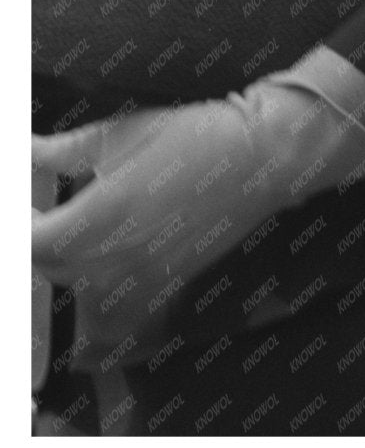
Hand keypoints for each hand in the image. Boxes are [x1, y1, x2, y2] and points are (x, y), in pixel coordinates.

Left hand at [32, 86, 364, 366]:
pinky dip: (102, 307)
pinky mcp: (164, 285)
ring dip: (67, 270)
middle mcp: (113, 258)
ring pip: (79, 295)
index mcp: (97, 216)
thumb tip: (26, 151)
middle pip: (48, 270)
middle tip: (45, 213)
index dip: (22, 226)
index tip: (26, 206)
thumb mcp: (121, 132)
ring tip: (75, 239)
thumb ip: (63, 150)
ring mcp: (139, 279)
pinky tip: (103, 281)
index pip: (29, 243)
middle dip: (40, 241)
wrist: (258, 156)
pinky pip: (118, 315)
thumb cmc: (194, 136)